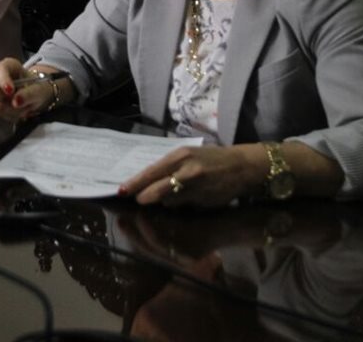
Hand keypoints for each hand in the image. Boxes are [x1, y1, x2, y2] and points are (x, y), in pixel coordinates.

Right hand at [0, 58, 56, 122]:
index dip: (4, 81)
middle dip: (0, 96)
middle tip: (13, 101)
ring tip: (24, 106)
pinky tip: (19, 110)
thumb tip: (16, 102)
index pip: (0, 70)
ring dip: (11, 109)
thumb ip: (29, 93)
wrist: (35, 96)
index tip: (10, 91)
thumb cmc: (36, 87)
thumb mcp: (39, 89)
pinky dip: (10, 114)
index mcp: (8, 66)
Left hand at [118, 144, 264, 207]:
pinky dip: (181, 206)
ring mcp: (198, 188)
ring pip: (170, 201)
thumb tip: (145, 184)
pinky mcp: (206, 202)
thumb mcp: (187, 156)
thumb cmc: (209, 159)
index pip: (152, 172)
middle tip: (138, 201)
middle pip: (158, 189)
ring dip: (165, 202)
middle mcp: (188, 170)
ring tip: (170, 196)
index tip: (121, 191)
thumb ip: (168, 168)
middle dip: (145, 197)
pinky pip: (185, 207)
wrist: (241, 166)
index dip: (135, 183)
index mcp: (179, 156)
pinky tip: (188, 200)